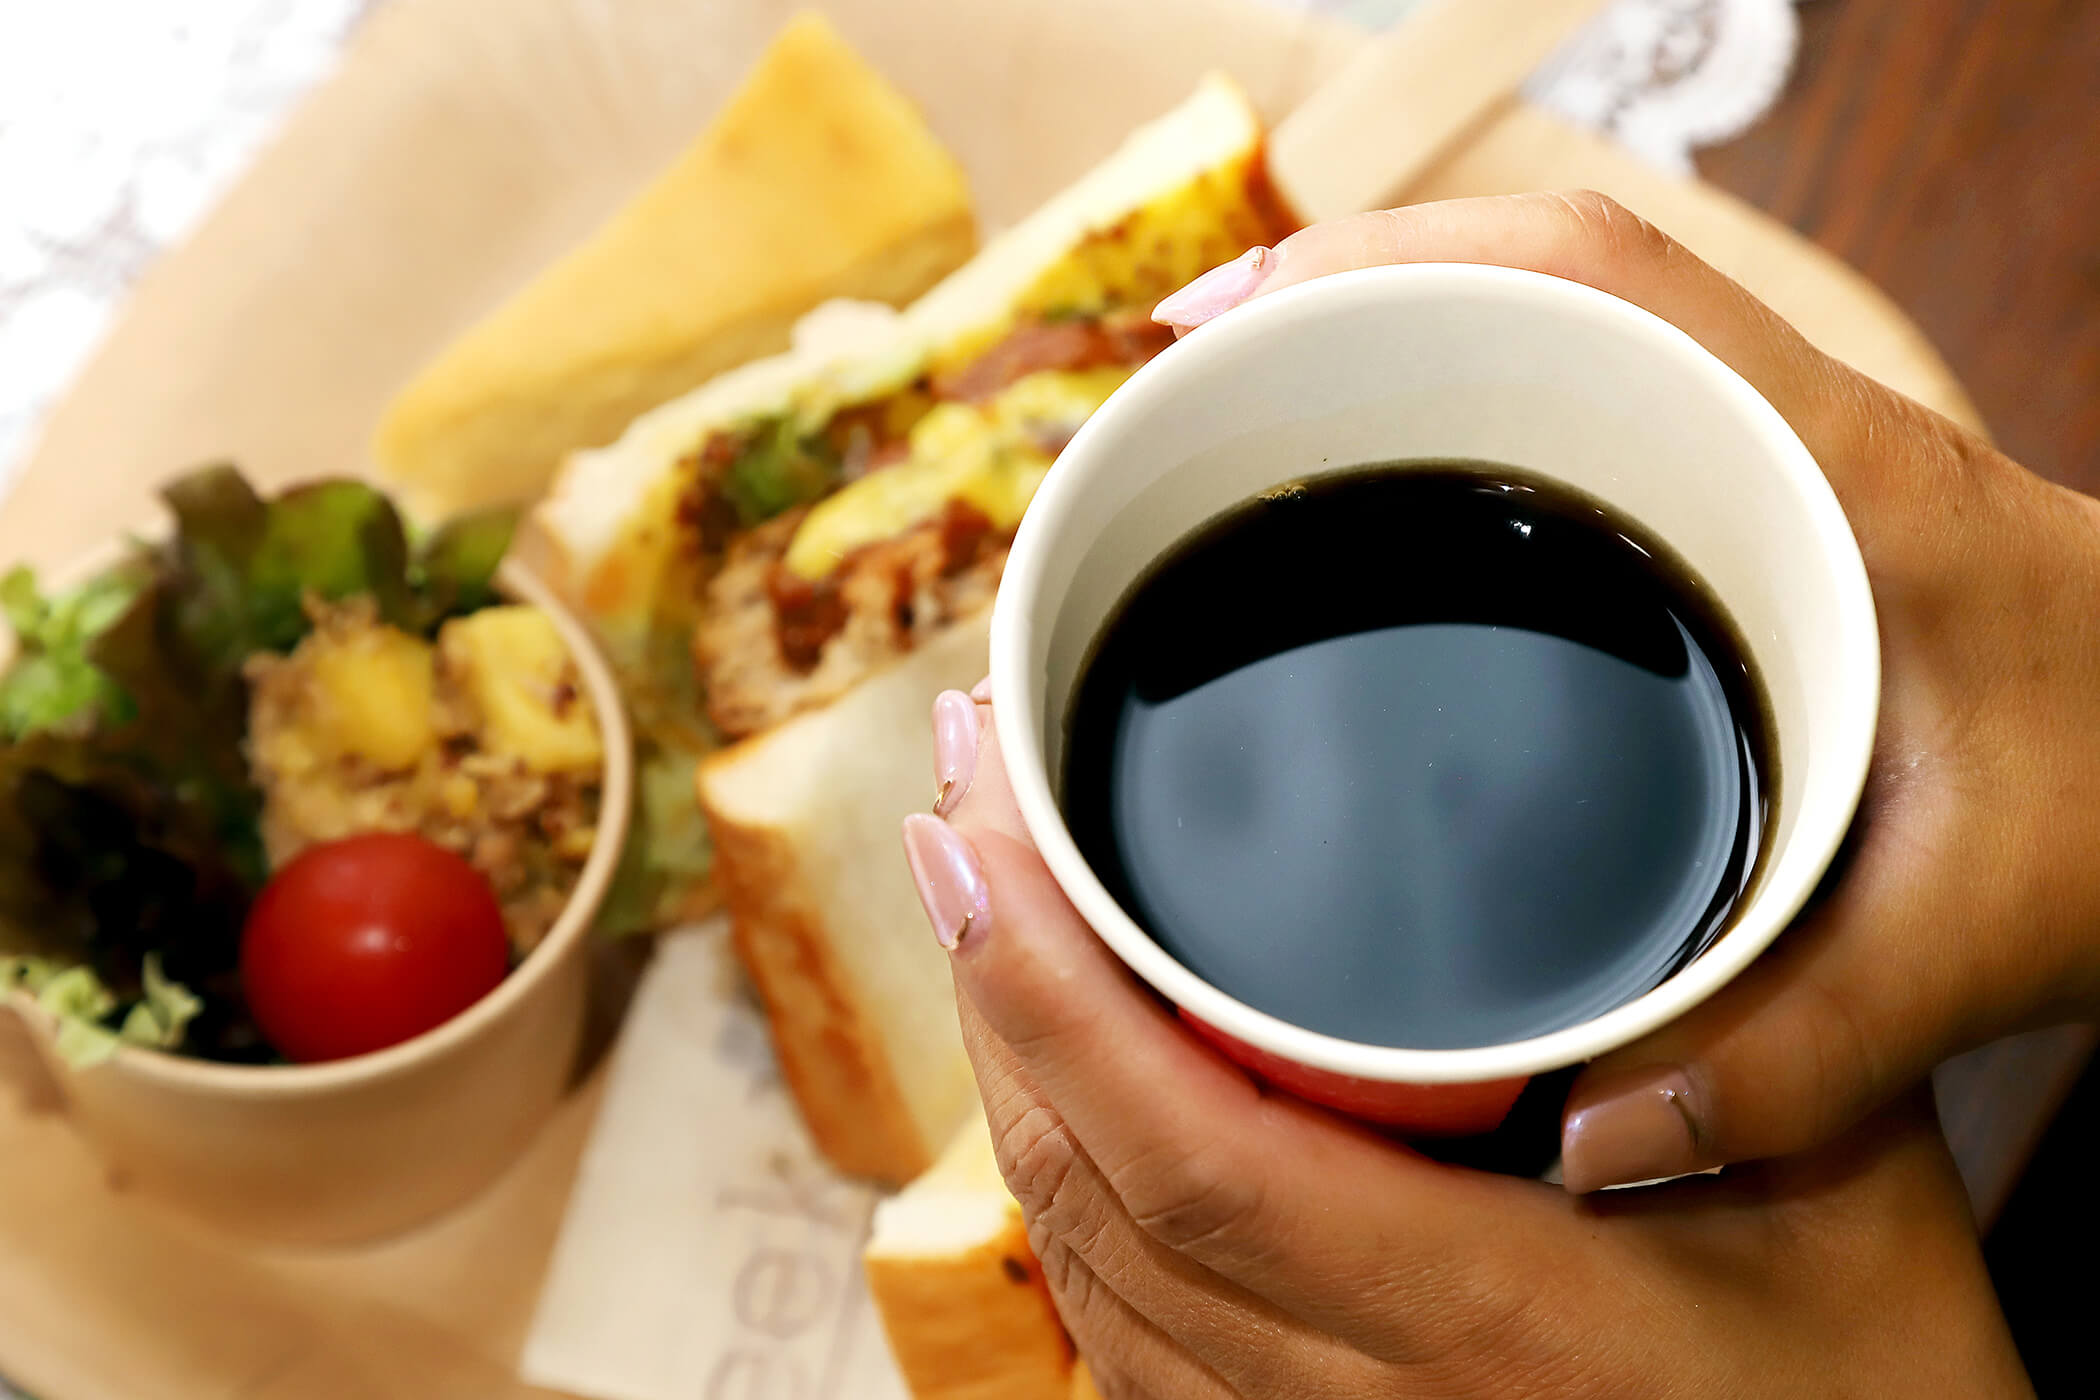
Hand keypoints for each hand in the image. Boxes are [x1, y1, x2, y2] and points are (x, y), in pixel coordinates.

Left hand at [901, 694, 2030, 1396]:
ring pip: (1085, 1255)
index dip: (1048, 991)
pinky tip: (1052, 1065)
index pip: (1191, 1154)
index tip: (970, 830)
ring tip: (982, 893)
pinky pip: (1122, 1319)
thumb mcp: (1850, 1189)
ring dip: (1008, 1064)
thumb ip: (1743, 1030)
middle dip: (994, 976)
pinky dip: (1064, 1173)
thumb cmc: (1873, 1388)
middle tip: (961, 792)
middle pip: (1090, 1186)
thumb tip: (1651, 859)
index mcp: (1484, 1324)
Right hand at [1159, 191, 2099, 1192]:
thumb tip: (1578, 1138)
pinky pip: (1573, 428)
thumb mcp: (1975, 939)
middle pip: (1517, 288)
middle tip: (1179, 402)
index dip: (1378, 262)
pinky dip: (1453, 444)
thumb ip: (1788, 1056)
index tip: (1218, 322)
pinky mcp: (1755, 508)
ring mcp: (1767, 456)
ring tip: (1240, 455)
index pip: (1582, 273)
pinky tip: (1380, 537)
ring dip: (1381, 375)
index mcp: (1832, 467)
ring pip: (1535, 348)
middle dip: (1328, 315)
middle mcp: (1787, 428)